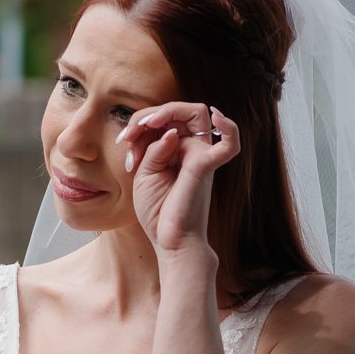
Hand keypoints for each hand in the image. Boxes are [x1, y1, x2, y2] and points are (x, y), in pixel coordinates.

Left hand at [120, 101, 239, 255]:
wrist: (169, 241)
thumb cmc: (158, 211)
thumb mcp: (145, 174)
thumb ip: (153, 148)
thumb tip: (169, 131)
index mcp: (174, 149)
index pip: (162, 120)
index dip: (139, 123)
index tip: (124, 142)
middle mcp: (191, 148)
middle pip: (176, 112)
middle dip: (147, 116)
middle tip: (129, 135)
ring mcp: (201, 154)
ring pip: (195, 113)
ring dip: (166, 112)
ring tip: (146, 126)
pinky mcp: (206, 165)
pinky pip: (230, 143)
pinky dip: (229, 127)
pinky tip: (218, 115)